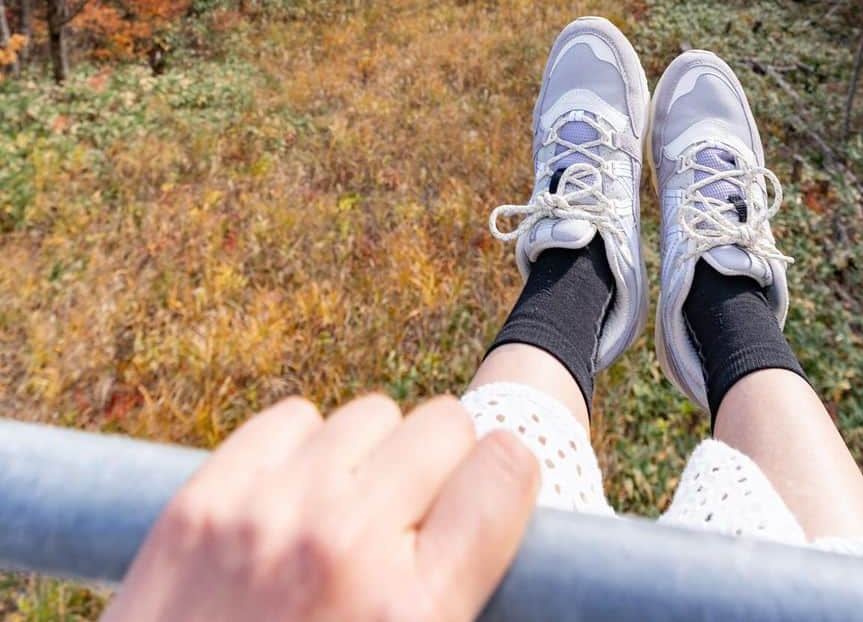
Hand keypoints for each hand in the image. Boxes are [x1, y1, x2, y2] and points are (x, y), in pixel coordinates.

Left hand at [104, 393, 538, 621]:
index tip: (485, 501)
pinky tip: (292, 505)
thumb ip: (454, 586)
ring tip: (347, 516)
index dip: (503, 480)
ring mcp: (267, 514)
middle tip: (414, 516)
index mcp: (412, 609)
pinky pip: (293, 419)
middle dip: (441, 464)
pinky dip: (301, 452)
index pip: (506, 468)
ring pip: (370, 413)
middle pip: (443, 423)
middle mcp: (345, 546)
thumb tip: (488, 507)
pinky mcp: (204, 502)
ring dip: (371, 457)